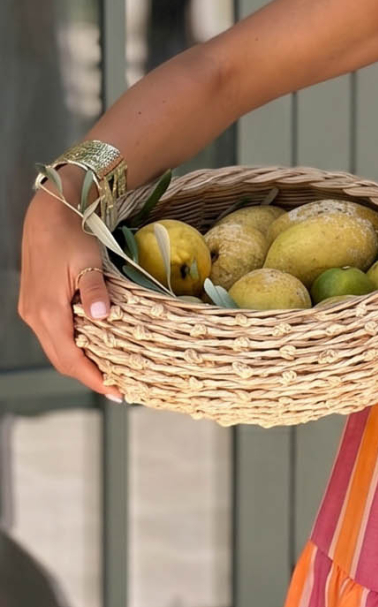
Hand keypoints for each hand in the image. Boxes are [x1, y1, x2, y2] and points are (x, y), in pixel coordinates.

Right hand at [18, 187, 119, 399]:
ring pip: (55, 347)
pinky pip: (52, 334)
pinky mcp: (33, 303)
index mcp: (47, 310)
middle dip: (88, 376)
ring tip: (108, 370)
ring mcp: (31, 310)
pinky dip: (71, 346)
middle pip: (61, 359)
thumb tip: (102, 316)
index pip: (70, 358)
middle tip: (117, 387)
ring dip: (79, 361)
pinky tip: (91, 346)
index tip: (116, 392)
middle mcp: (35, 315)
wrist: (48, 214)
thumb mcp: (88, 262)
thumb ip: (95, 291)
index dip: (92, 378)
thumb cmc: (70, 234)